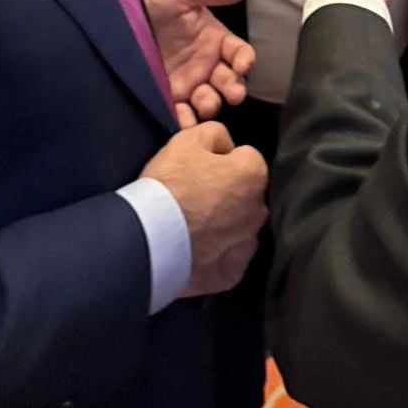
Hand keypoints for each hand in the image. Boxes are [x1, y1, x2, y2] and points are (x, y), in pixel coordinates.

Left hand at [140, 0, 255, 129]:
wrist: (115, 17)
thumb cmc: (152, 0)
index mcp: (214, 39)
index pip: (240, 53)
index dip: (245, 60)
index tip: (242, 65)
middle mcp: (205, 64)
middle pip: (229, 81)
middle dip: (234, 89)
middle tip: (232, 95)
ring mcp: (187, 83)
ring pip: (209, 100)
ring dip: (211, 105)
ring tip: (205, 105)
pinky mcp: (167, 97)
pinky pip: (182, 113)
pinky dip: (186, 120)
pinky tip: (184, 121)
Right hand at [142, 122, 267, 297]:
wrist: (149, 237)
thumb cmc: (171, 183)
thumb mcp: (188, 139)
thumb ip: (216, 134)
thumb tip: (225, 148)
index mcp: (254, 176)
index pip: (245, 158)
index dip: (222, 159)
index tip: (201, 168)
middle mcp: (259, 211)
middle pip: (245, 195)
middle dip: (228, 193)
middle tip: (194, 196)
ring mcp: (246, 246)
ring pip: (239, 227)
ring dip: (224, 225)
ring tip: (192, 225)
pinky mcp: (230, 274)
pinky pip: (228, 259)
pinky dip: (216, 255)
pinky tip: (195, 249)